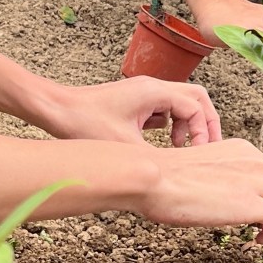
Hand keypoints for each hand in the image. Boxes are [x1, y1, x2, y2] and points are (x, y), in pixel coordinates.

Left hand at [36, 76, 221, 145]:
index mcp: (154, 92)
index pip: (196, 107)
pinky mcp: (133, 101)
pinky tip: (159, 143)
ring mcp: (143, 92)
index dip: (203, 132)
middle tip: (206, 148)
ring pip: (180, 103)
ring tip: (179, 148)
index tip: (198, 155)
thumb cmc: (84, 123)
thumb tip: (175, 176)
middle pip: (196, 98)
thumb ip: (156, 159)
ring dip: (186, 124)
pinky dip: (169, 124)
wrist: (56, 109)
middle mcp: (152, 87)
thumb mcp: (125, 147)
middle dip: (204, 123)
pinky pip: (162, 109)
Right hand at [137, 139, 262, 243]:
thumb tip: (222, 195)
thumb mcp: (202, 167)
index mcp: (243, 152)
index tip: (262, 213)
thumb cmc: (163, 177)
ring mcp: (255, 180)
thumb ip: (221, 176)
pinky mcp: (249, 203)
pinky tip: (255, 240)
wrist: (151, 176)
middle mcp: (255, 161)